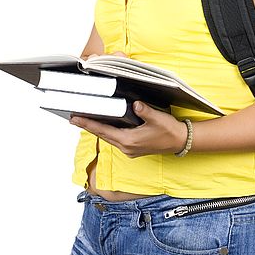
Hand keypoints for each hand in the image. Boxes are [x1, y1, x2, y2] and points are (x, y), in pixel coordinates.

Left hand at [69, 101, 187, 157]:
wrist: (180, 142)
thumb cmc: (169, 130)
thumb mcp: (157, 118)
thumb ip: (144, 110)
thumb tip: (134, 104)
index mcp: (129, 141)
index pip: (104, 131)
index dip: (89, 124)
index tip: (76, 119)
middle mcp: (126, 148)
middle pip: (103, 135)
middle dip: (89, 126)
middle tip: (74, 117)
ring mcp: (129, 150)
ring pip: (108, 138)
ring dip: (97, 129)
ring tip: (85, 120)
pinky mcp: (133, 148)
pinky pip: (116, 139)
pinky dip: (107, 132)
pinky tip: (104, 126)